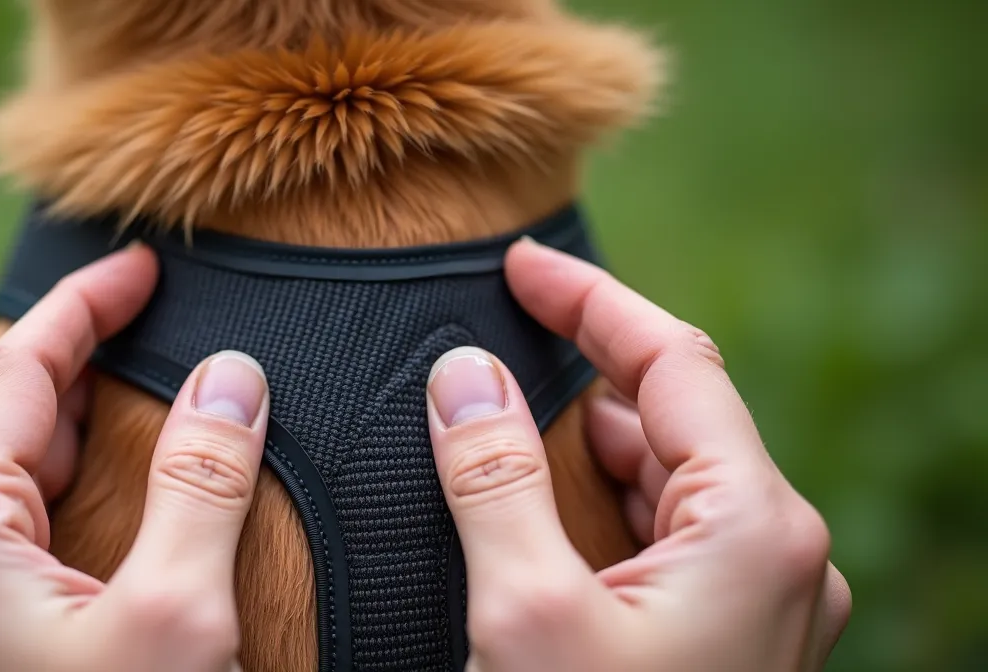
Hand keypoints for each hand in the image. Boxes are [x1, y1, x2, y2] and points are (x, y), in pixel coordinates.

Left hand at [0, 245, 272, 670]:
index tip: (141, 265)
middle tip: (150, 314)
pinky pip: (12, 538)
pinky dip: (68, 489)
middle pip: (6, 424)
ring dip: (77, 427)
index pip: (16, 374)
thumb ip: (202, 483)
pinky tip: (112, 488)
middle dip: (82, 359)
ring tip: (140, 386)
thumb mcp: (177, 613)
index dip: (83, 305)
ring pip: (7, 484)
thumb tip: (229, 376)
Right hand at [425, 239, 850, 670]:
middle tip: (499, 342)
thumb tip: (465, 373)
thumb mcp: (528, 609)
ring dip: (591, 449)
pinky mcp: (735, 641)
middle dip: (583, 373)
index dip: (590, 301)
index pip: (674, 362)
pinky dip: (607, 507)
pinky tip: (551, 511)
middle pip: (675, 420)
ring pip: (672, 482)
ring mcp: (765, 604)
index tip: (522, 266)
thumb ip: (495, 478)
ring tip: (512, 426)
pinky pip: (671, 539)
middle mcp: (779, 558)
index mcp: (754, 529)